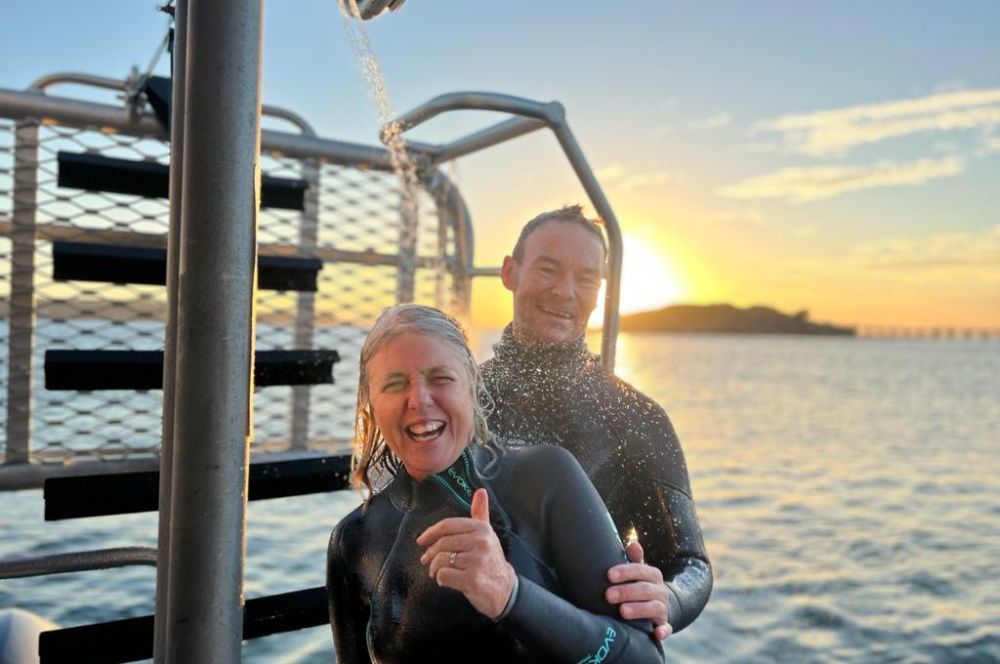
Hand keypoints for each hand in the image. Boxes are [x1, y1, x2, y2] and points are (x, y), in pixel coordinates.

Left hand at [417, 488, 515, 618]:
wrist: (505, 589)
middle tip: (427, 560)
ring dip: (434, 568)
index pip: (448, 525)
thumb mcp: (488, 534)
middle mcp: (481, 542)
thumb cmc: (491, 561)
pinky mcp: (472, 579)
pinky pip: (444, 575)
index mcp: (481, 529)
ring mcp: (477, 561)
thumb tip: (480, 491)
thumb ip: (480, 513)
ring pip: (441, 560)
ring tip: (436, 572)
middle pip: (442, 543)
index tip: (421, 540)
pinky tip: (446, 580)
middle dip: (430, 554)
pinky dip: (440, 579)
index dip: (431, 532)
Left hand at [606, 540, 672, 639]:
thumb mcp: (638, 572)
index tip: (609, 575)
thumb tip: (633, 543)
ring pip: (654, 607)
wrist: (658, 606)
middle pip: (645, 589)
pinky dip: (663, 631)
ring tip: (622, 611)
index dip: (625, 572)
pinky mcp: (664, 625)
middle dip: (626, 591)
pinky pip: (667, 628)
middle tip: (608, 595)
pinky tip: (656, 633)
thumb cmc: (640, 585)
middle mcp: (660, 591)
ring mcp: (664, 609)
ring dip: (639, 609)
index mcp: (653, 575)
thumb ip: (634, 559)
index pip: (641, 570)